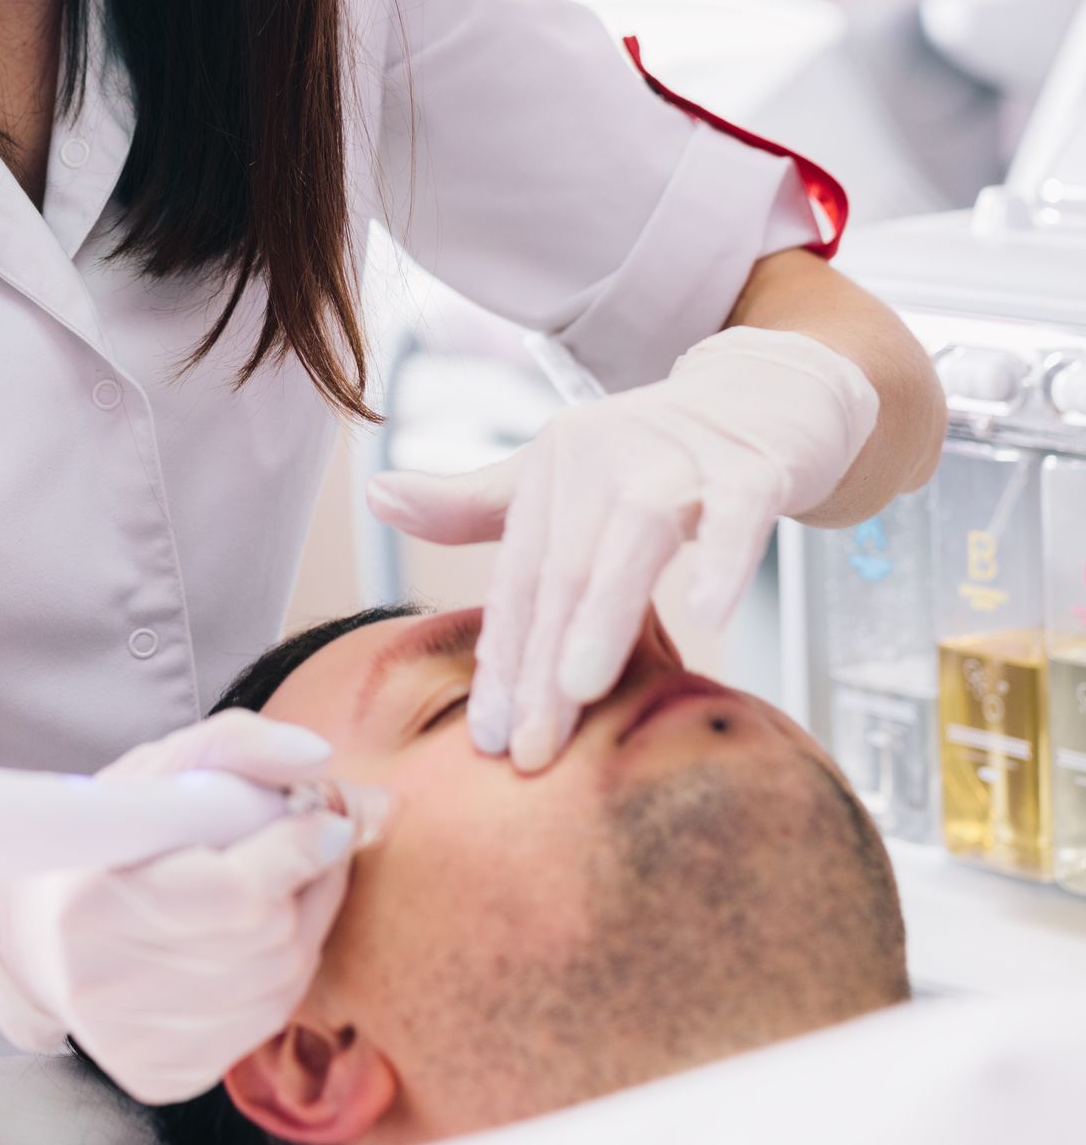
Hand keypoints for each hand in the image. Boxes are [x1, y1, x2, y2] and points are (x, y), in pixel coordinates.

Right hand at [0, 709, 359, 1102]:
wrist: (32, 937)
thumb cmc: (103, 838)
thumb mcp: (155, 771)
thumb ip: (237, 746)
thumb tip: (318, 757)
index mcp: (90, 901)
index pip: (233, 893)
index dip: (295, 851)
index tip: (327, 816)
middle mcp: (102, 985)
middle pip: (266, 941)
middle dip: (311, 884)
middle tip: (315, 844)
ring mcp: (131, 1041)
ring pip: (278, 988)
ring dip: (305, 930)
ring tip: (288, 888)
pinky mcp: (159, 1077)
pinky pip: (261, 1027)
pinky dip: (279, 978)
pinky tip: (256, 942)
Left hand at [367, 326, 878, 773]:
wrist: (766, 395)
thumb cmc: (656, 453)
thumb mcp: (559, 477)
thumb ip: (474, 504)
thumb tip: (377, 495)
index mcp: (553, 468)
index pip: (520, 579)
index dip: (502, 659)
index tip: (489, 738)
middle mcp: (604, 455)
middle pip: (564, 571)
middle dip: (542, 666)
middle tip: (528, 749)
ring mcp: (678, 457)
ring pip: (632, 539)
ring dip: (603, 612)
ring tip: (580, 687)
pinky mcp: (750, 464)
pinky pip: (737, 513)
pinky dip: (722, 559)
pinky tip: (709, 612)